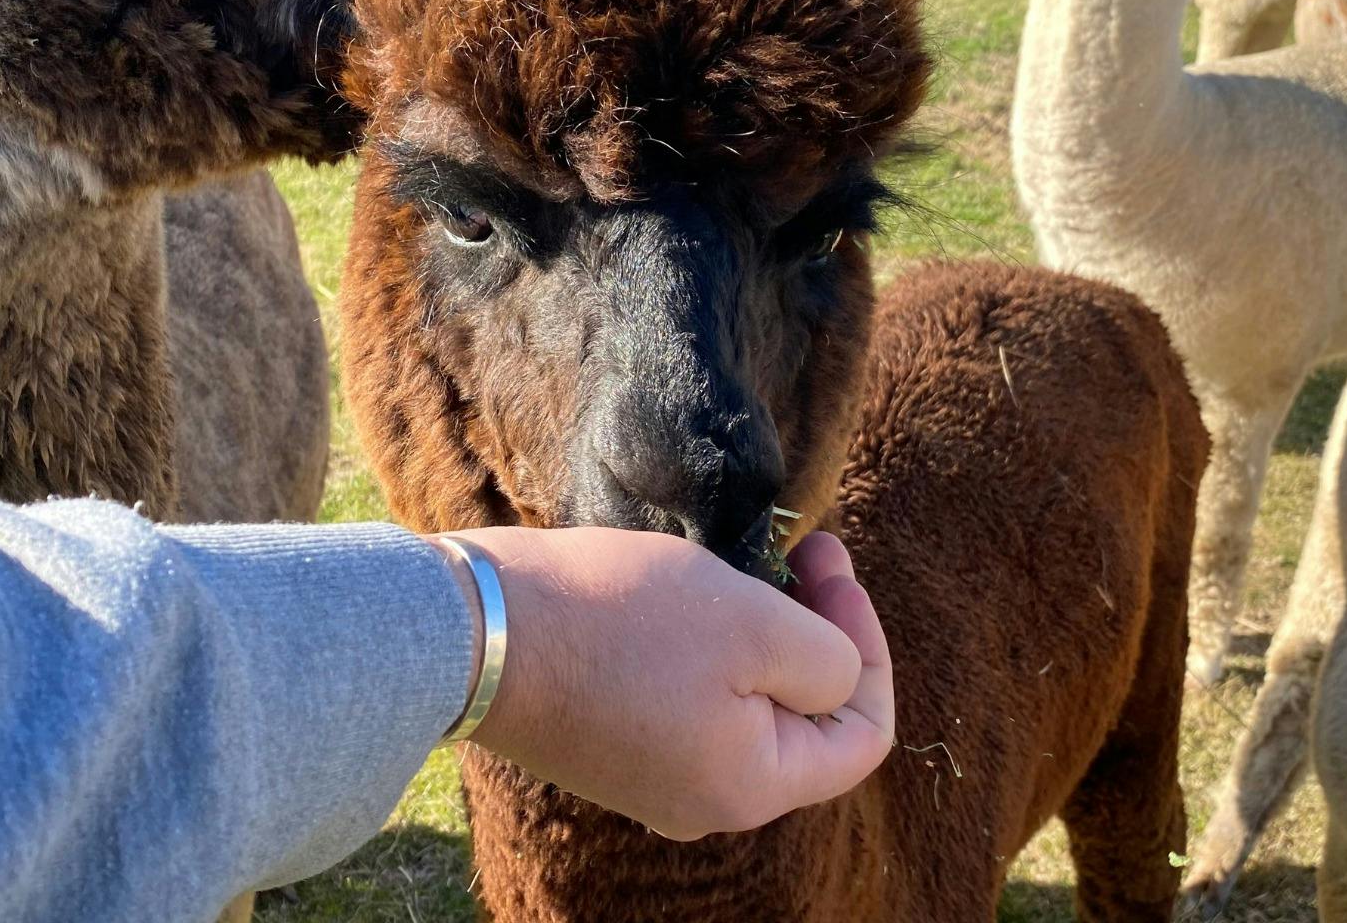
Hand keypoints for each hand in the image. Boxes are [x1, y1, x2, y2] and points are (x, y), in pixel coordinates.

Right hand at [440, 526, 893, 839]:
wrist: (477, 626)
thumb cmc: (622, 622)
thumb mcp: (756, 628)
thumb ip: (827, 662)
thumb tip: (835, 679)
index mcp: (751, 787)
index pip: (862, 735)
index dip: (869, 646)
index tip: (834, 568)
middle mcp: (705, 800)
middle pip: (804, 718)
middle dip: (817, 627)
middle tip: (807, 547)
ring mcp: (652, 775)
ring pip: (747, 701)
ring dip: (764, 629)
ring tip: (749, 561)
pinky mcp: (611, 739)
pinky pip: (692, 697)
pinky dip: (711, 644)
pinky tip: (689, 590)